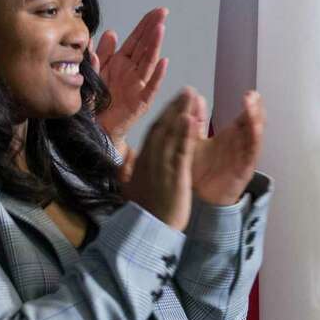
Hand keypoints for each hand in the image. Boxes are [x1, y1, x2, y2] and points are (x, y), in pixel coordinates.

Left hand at [91, 8, 169, 153]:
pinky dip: (157, 75)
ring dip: (155, 45)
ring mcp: (138, 86)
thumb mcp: (94, 73)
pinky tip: (163, 63)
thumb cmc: (94, 102)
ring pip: (149, 62)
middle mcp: (132, 72)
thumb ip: (101, 55)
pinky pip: (150, 87)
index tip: (156, 11)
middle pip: (146, 47)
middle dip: (154, 29)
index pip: (136, 40)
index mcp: (120, 63)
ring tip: (160, 29)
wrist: (93, 128)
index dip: (146, 25)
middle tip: (163, 13)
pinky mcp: (140, 102)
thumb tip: (111, 33)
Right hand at [122, 88, 200, 230]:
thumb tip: (127, 158)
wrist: (148, 230)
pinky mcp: (175, 175)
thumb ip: (132, 169)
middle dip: (175, 107)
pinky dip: (185, 134)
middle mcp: (151, 159)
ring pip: (172, 134)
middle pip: (163, 127)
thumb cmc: (145, 211)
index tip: (176, 101)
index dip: (166, 114)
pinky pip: (181, 151)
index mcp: (144, 160)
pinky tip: (191, 119)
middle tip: (187, 90)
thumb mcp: (134, 186)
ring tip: (191, 95)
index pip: (155, 132)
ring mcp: (162, 166)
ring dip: (182, 113)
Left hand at [192, 91, 263, 205]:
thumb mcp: (195, 142)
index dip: (249, 106)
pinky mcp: (244, 169)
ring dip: (255, 121)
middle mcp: (240, 144)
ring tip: (252, 107)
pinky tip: (254, 128)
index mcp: (230, 137)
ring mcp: (244, 156)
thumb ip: (197, 122)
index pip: (244, 118)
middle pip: (253, 124)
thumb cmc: (199, 171)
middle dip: (255, 110)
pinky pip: (252, 152)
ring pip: (255, 136)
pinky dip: (253, 139)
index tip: (249, 93)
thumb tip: (197, 97)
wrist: (198, 199)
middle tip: (252, 95)